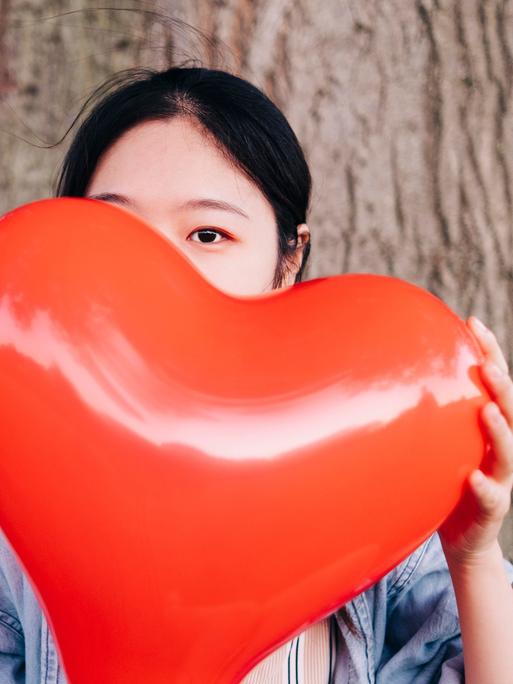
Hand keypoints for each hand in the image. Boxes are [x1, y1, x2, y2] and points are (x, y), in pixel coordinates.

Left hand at [438, 316, 512, 565]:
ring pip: (507, 451)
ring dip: (499, 429)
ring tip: (485, 408)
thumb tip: (400, 373)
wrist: (463, 539)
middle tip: (486, 364)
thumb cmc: (449, 482)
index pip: (495, 384)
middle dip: (500, 385)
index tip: (472, 321)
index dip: (489, 351)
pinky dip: (484, 486)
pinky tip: (474, 477)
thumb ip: (435, 413)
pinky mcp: (491, 510)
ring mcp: (500, 479)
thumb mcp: (443, 443)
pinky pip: (490, 497)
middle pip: (508, 410)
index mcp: (489, 428)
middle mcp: (500, 449)